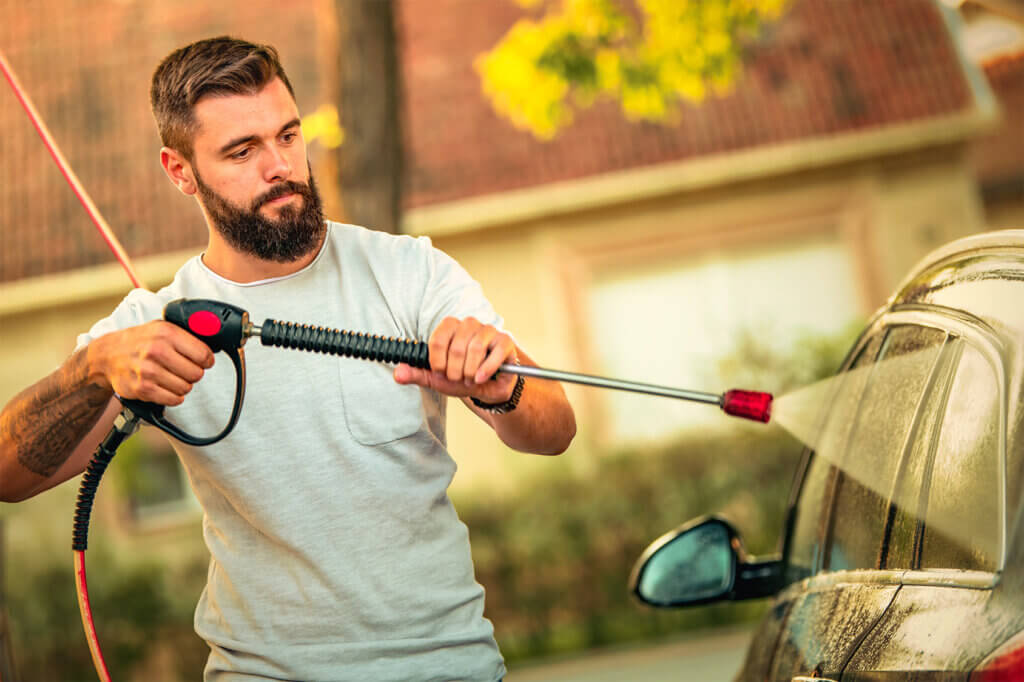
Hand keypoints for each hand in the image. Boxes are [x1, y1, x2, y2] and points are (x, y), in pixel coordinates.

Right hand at [87, 320, 214, 405]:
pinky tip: (164, 386)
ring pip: (186, 388)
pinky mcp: (142, 389)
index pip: (204, 355)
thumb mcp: (162, 327)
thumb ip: (186, 334)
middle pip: (196, 374)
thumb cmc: (138, 341)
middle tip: (182, 369)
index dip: (206, 360)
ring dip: (182, 385)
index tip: (202, 361)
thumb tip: (213, 342)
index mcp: (166, 333)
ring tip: (170, 376)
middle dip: (193, 373)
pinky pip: (173, 399)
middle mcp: (157, 351)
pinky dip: (173, 396)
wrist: (107, 355)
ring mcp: (148, 371)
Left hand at [393, 317, 517, 403]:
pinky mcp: (505, 341)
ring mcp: (488, 331)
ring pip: (475, 348)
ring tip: (471, 379)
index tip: (441, 372)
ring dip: (470, 372)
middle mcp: (469, 324)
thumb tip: (397, 373)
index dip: (438, 362)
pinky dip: (486, 370)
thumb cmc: (463, 377)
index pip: (438, 339)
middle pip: (456, 347)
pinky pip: (495, 353)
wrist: (488, 388)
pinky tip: (482, 378)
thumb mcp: (437, 379)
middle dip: (455, 372)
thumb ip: (417, 375)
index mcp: (449, 328)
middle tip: (459, 378)